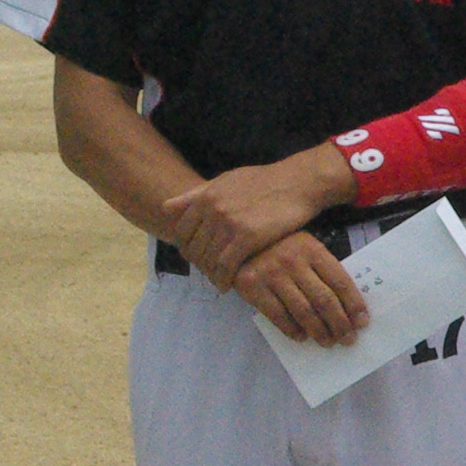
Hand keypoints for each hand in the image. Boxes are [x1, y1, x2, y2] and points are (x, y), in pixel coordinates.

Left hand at [158, 145, 352, 283]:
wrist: (300, 182)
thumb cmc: (266, 180)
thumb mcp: (227, 180)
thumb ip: (196, 194)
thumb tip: (166, 207)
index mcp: (206, 196)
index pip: (181, 232)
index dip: (187, 248)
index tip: (199, 257)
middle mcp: (213, 209)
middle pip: (193, 248)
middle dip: (199, 264)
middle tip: (210, 273)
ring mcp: (229, 223)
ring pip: (208, 259)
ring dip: (211, 275)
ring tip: (219, 281)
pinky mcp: (248, 237)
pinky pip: (226, 265)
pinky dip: (223, 279)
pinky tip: (228, 285)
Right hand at [229, 229, 370, 345]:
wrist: (240, 243)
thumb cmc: (281, 248)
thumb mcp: (306, 249)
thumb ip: (322, 271)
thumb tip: (348, 306)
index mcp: (314, 250)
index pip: (340, 282)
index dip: (354, 305)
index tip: (362, 322)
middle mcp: (294, 261)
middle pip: (324, 300)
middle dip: (340, 323)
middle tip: (348, 339)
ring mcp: (271, 274)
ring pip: (302, 310)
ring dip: (318, 330)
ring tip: (328, 342)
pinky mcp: (251, 286)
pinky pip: (277, 315)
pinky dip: (291, 329)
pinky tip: (301, 337)